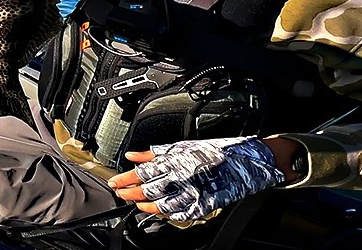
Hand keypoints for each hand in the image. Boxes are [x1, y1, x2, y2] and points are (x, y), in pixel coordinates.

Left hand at [107, 137, 285, 221]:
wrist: (246, 161)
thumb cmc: (216, 151)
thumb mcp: (183, 145)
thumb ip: (155, 153)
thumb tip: (133, 155)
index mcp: (175, 160)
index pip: (143, 172)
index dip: (126, 178)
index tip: (115, 182)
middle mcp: (181, 177)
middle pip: (149, 189)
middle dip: (131, 193)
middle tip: (121, 194)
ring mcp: (193, 193)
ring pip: (162, 204)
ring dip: (147, 206)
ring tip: (137, 204)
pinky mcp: (204, 205)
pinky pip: (181, 214)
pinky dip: (168, 215)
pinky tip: (161, 213)